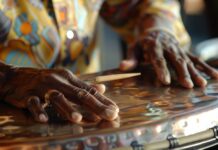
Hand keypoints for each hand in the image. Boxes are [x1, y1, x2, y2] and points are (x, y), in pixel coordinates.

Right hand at [0, 66, 118, 122]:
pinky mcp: (27, 95)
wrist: (15, 76)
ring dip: (67, 108)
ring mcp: (43, 87)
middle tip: (109, 115)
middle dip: (95, 105)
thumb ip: (83, 85)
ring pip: (57, 97)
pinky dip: (39, 111)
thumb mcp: (65, 80)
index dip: (103, 100)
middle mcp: (58, 81)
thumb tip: (103, 87)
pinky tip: (44, 120)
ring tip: (78, 119)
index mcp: (69, 78)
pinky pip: (33, 103)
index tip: (115, 110)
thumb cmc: (45, 79)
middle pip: (79, 94)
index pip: (89, 90)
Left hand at [120, 31, 217, 87]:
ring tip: (202, 84)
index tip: (165, 81)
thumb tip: (122, 67)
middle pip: (176, 60)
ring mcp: (179, 49)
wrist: (157, 31)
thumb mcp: (134, 48)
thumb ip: (131, 59)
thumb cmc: (143, 43)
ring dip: (196, 72)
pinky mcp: (185, 52)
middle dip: (182, 73)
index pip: (158, 58)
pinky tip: (214, 76)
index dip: (161, 70)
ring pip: (188, 60)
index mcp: (154, 45)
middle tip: (187, 86)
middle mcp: (169, 47)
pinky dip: (205, 67)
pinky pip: (196, 59)